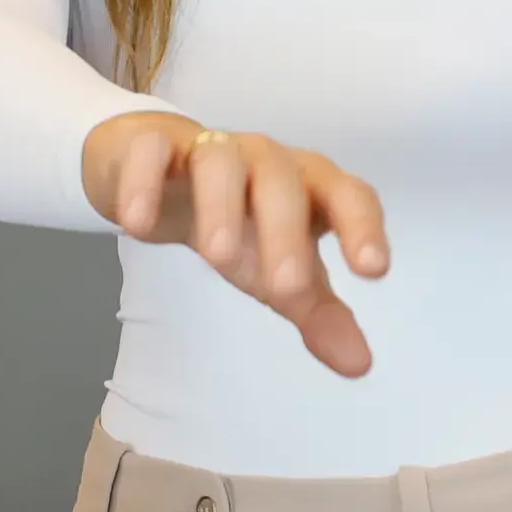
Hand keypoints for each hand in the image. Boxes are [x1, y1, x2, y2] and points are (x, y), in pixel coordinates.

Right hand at [82, 111, 389, 376]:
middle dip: (285, 231)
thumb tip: (359, 366)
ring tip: (217, 257)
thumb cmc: (237, 222)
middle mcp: (265, 159)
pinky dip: (145, 182)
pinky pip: (152, 152)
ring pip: (219, 161)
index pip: (349, 196)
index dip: (363, 228)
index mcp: (309, 186)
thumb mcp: (276, 270)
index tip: (373, 271)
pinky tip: (138, 224)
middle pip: (282, 181)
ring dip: (221, 206)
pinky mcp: (154, 145)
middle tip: (284, 289)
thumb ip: (319, 313)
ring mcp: (209, 147)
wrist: (160, 176)